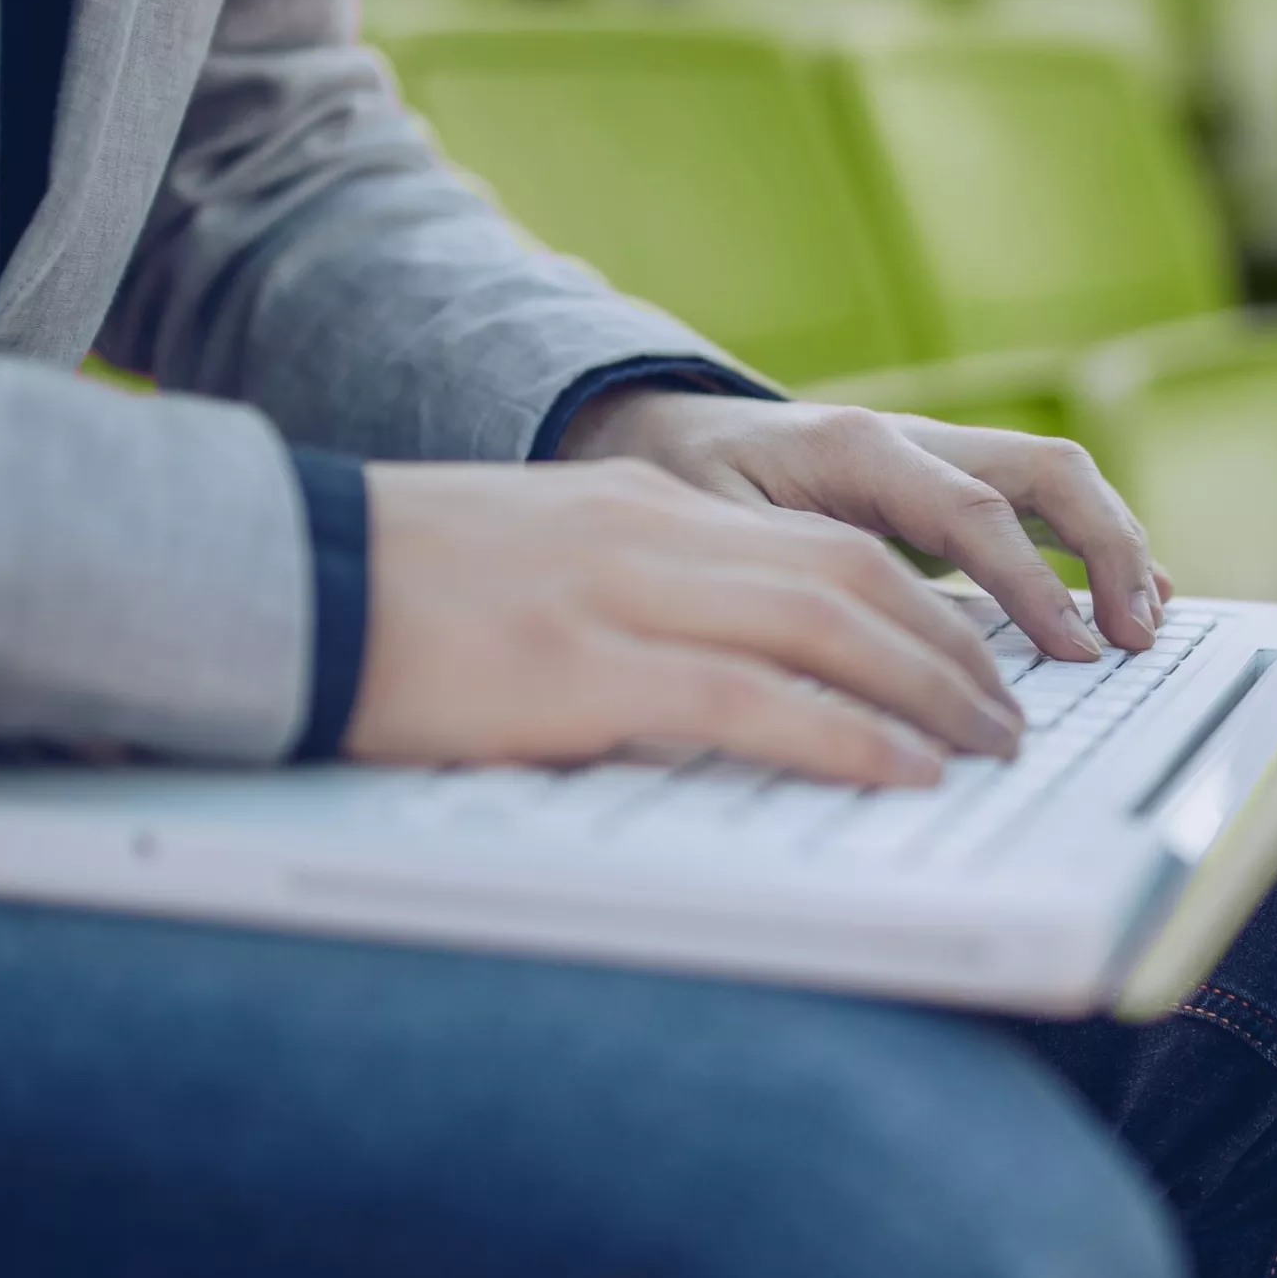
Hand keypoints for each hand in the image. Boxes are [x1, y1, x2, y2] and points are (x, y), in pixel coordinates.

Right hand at [345, 459, 1030, 786]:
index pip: (818, 541)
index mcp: (637, 507)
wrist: (266, 577)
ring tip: (991, 746)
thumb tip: (700, 679)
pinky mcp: (580, 667)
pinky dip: (846, 735)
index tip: (970, 658)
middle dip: (951, 644)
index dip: (914, 600)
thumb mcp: (527, 573)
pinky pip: (752, 699)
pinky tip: (904, 771)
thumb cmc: (377, 598)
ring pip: (829, 622)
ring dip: (931, 689)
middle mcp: (648, 532)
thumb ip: (620, 604)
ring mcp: (618, 593)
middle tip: (1011, 712)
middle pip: (852, 571)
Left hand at [558, 391, 1175, 659]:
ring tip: (1148, 623)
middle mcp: (910, 438)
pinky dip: (1089, 545)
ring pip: (1055, 477)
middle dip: (1106, 548)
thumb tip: (838, 669)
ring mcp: (935, 454)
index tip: (1073, 651)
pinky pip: (1037, 501)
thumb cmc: (675, 487)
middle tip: (1135, 635)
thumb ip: (777, 584)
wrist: (654, 432)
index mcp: (856, 447)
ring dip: (1113, 544)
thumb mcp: (705, 536)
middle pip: (1044, 470)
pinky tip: (1124, 601)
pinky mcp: (943, 483)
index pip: (973, 511)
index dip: (1033, 584)